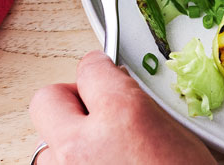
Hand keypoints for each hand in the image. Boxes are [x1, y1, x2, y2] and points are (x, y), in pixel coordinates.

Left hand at [30, 51, 216, 164]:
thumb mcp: (178, 138)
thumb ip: (141, 110)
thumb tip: (123, 97)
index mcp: (122, 116)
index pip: (91, 68)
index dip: (100, 69)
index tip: (104, 72)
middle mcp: (83, 143)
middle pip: (47, 98)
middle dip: (70, 100)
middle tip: (92, 109)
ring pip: (45, 143)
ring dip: (67, 144)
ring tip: (99, 157)